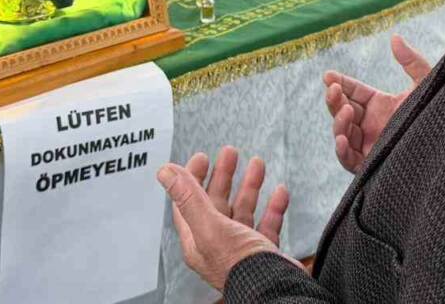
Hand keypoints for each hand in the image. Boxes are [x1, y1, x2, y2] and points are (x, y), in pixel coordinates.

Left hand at [158, 146, 295, 290]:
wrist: (276, 290)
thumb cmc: (241, 266)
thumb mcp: (211, 226)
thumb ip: (189, 198)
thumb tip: (165, 172)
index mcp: (199, 240)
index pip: (189, 202)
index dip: (193, 177)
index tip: (202, 157)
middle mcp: (218, 243)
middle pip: (216, 203)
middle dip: (223, 175)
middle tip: (230, 153)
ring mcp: (242, 247)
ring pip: (243, 210)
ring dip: (249, 186)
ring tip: (257, 163)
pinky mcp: (264, 251)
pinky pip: (268, 224)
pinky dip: (273, 207)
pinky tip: (279, 192)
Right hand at [324, 34, 430, 172]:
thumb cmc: (437, 115)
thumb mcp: (425, 85)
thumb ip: (411, 62)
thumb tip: (395, 37)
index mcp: (380, 105)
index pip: (353, 92)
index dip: (339, 83)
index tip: (328, 75)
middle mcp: (371, 125)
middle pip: (342, 110)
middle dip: (334, 99)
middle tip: (333, 89)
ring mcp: (369, 144)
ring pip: (342, 132)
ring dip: (339, 122)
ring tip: (345, 111)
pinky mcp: (371, 165)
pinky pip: (349, 160)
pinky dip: (342, 150)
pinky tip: (341, 139)